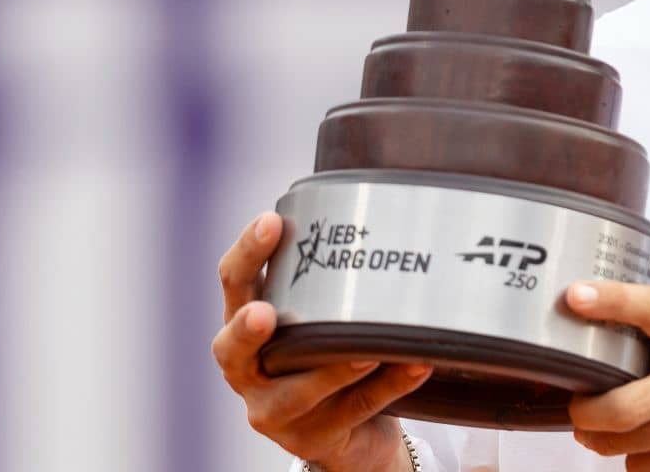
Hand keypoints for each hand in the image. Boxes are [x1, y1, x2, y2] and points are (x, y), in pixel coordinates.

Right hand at [212, 212, 432, 471]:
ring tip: (365, 351)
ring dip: (333, 368)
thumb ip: (333, 280)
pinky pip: (356, 409)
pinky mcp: (315, 439)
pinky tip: (416, 364)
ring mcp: (276, 411)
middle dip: (248, 330)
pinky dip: (390, 386)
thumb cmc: (328, 355)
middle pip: (233, 348)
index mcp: (245, 324)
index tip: (272, 220)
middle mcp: (249, 371)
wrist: (348, 432)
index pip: (234, 284)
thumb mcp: (319, 317)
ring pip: (299, 391)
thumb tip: (389, 210)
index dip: (248, 253)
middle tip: (264, 314)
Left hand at [565, 280, 649, 470]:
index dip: (608, 300)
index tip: (574, 298)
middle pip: (611, 411)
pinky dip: (646, 464)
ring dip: (616, 443)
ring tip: (633, 429)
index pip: (648, 308)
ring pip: (621, 450)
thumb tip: (619, 340)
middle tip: (581, 409)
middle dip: (582, 416)